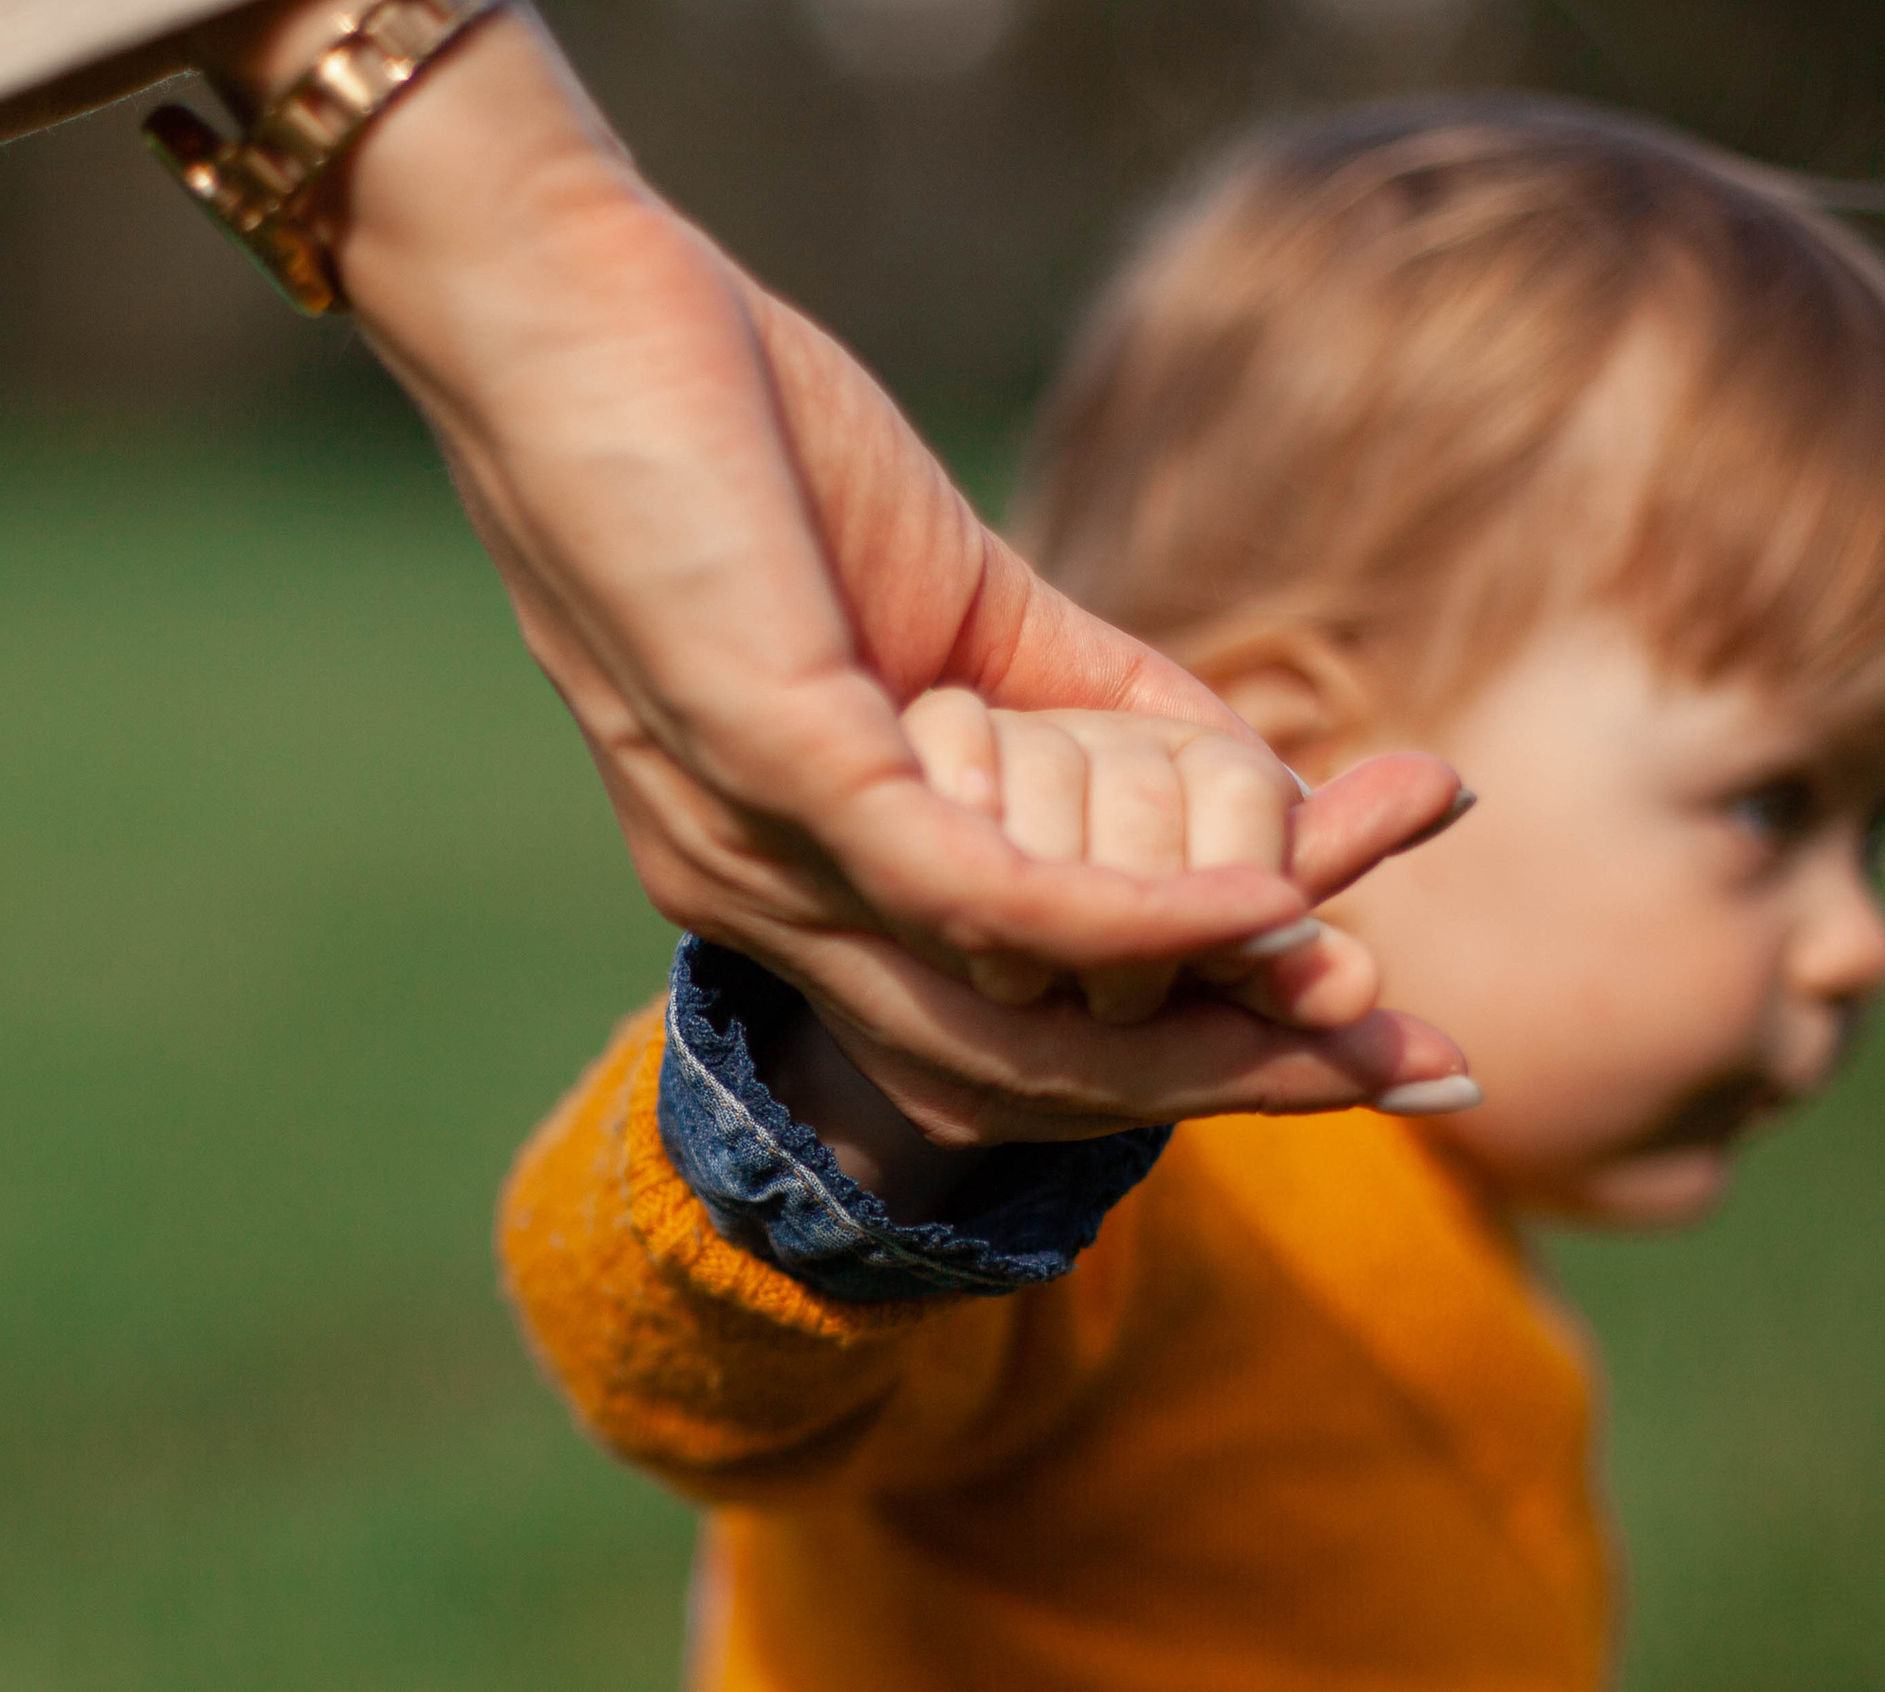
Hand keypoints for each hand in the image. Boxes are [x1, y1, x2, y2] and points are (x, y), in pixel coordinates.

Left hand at [210, 6, 1469, 1138]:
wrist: (568, 318)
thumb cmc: (744, 452)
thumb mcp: (955, 613)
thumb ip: (1096, 710)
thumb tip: (1258, 787)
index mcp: (810, 884)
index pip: (1019, 1028)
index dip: (1202, 1046)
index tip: (1378, 1037)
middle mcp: (772, 910)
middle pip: (1025, 1070)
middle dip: (1234, 1077)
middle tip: (1420, 1065)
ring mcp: (760, 855)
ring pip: (1007, 1012)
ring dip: (1206, 1017)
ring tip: (1370, 998)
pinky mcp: (772, 763)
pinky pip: (971, 889)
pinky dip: (1125, 918)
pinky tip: (1266, 903)